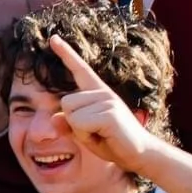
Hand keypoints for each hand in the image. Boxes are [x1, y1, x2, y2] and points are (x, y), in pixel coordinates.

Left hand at [49, 36, 155, 171]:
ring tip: (101, 133)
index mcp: (97, 93)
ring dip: (80, 130)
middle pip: (65, 102)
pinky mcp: (110, 112)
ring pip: (71, 113)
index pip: (79, 69)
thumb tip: (53, 118)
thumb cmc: (111, 142)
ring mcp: (108, 100)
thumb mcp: (83, 133)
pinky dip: (86, 135)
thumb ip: (67, 125)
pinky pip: (79, 123)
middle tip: (95, 131)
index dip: (65, 53)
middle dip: (73, 122)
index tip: (53, 38)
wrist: (138, 154)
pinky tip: (105, 135)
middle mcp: (102, 92)